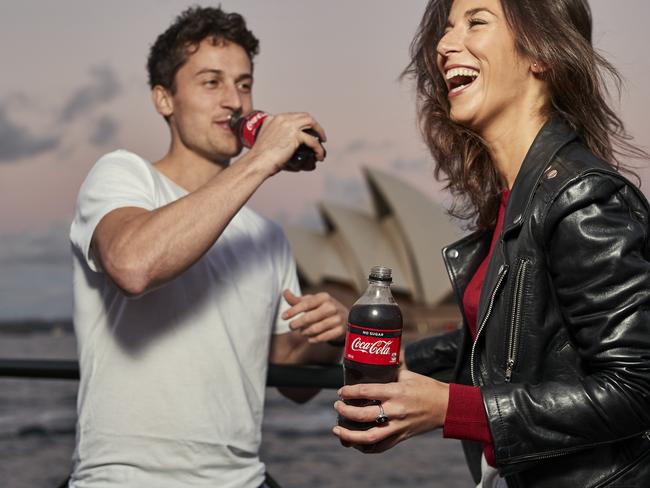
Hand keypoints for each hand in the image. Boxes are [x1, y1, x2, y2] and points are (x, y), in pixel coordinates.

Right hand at [247, 112, 326, 174]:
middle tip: (319, 136)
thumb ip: (275, 139)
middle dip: (314, 125)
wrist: (257, 162)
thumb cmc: (260, 159)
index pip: (293, 116)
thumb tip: (289, 149)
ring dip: (320, 133)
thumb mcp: (266, 143)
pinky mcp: (295, 135)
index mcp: (273, 119)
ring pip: (311, 123)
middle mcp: (281, 119)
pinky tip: (320, 156)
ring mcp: (288, 125)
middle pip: (304, 116)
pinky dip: (318, 149)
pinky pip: (313, 141)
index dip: (303, 124)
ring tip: (322, 144)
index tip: (308, 132)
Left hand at [281, 290, 345, 343]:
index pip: (305, 304)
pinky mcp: (340, 330)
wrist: (346, 316)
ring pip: (315, 329)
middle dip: (297, 323)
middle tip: (291, 327)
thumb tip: (285, 292)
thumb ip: (297, 300)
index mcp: (324, 297)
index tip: (283, 317)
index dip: (293, 311)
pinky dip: (314, 339)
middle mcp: (331, 307)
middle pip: (309, 317)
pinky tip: (310, 338)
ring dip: (305, 332)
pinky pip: (323, 337)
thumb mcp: (312, 301)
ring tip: (302, 332)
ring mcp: (337, 319)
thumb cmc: (323, 308)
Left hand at [332, 370, 448, 452]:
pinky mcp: (401, 437)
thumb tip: (378, 357)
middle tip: (337, 405)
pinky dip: (365, 446)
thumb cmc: (427, 388)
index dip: (349, 392)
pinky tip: (354, 442)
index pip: (366, 391)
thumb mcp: (408, 374)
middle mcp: (395, 410)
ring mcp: (398, 426)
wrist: (447, 407)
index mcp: (396, 392)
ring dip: (350, 435)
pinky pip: (380, 446)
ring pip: (369, 436)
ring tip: (337, 429)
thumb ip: (391, 369)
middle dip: (345, 411)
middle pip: (363, 415)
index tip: (341, 391)